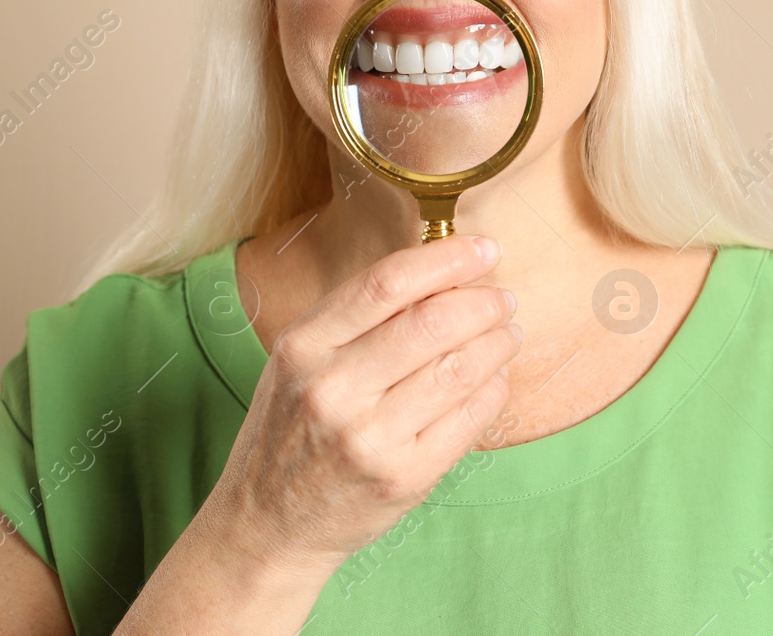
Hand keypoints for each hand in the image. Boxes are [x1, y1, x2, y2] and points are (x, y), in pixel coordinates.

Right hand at [206, 233, 520, 578]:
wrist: (265, 523)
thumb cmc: (290, 429)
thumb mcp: (299, 361)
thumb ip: (357, 318)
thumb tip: (440, 272)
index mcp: (303, 346)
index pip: (386, 284)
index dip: (445, 259)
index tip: (483, 249)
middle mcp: (333, 390)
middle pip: (432, 323)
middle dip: (483, 302)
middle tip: (502, 298)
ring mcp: (369, 438)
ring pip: (459, 369)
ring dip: (497, 343)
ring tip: (506, 333)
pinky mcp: (403, 478)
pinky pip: (469, 420)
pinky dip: (493, 389)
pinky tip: (494, 377)